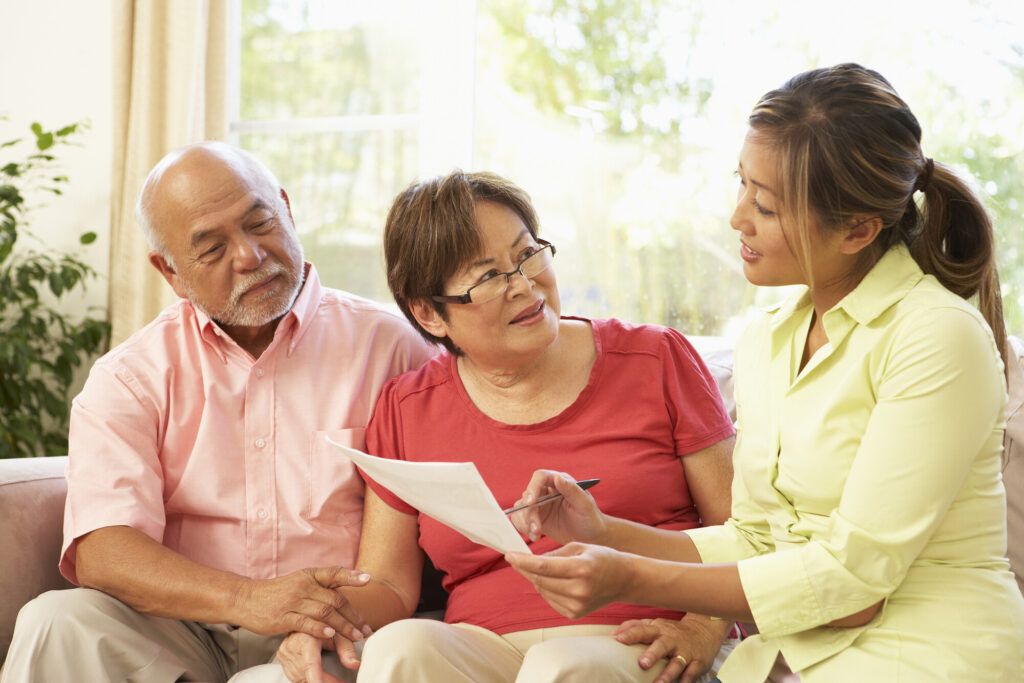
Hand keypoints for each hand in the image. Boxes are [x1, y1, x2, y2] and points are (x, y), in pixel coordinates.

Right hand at [232, 567, 373, 640]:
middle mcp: (303, 586)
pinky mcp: (283, 617)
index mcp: (309, 575)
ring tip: (355, 637)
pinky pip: (306, 623)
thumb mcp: (299, 582)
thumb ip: (319, 587)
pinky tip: (331, 636)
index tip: (368, 580)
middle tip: (366, 629)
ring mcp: (293, 601)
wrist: (246, 599)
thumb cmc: (277, 593)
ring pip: (325, 613)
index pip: (334, 573)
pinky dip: (320, 630)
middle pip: (335, 599)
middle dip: (353, 616)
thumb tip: (343, 596)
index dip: (351, 576)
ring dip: (343, 626)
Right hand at [275, 632, 350, 682]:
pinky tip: (321, 676)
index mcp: (306, 636)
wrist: (308, 617)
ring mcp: (285, 653)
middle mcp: (292, 645)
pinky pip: (296, 676)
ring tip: (334, 680)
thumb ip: (347, 650)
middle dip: (327, 681)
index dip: (315, 676)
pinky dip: (310, 678)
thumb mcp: (338, 634)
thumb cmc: (325, 625)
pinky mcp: (282, 659)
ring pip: (301, 678)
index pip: (310, 662)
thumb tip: (356, 664)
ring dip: (319, 681)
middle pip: (308, 674)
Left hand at [505, 542, 629, 617]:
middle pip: (540, 580)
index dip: (523, 561)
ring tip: (544, 568)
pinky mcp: (574, 614)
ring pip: (542, 590)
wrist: (623, 580)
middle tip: (516, 558)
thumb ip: (554, 554)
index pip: (543, 566)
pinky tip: (554, 581)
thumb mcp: (579, 547)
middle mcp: (579, 590)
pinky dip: (546, 589)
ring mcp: (577, 605)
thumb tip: (530, 561)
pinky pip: (549, 600)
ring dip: (536, 578)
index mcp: (581, 568)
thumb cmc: (601, 558)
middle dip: (525, 568)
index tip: (508, 554)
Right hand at [509, 470, 605, 543]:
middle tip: (536, 529)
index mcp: (559, 482)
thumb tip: (558, 477)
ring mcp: (539, 504)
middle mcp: (546, 490)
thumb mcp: (584, 505)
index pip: (540, 477)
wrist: (590, 537)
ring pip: (521, 508)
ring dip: (524, 522)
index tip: (531, 503)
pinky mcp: (535, 518)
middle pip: (527, 495)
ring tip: (536, 535)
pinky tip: (535, 537)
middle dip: (528, 513)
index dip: (532, 488)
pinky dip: (524, 528)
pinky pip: (520, 519)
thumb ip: (572, 490)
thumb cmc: (591, 518)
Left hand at [614, 616, 730, 682]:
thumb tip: (613, 635)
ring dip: (667, 674)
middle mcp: (671, 639)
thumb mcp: (655, 624)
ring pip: (676, 663)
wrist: (704, 630)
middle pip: (661, 645)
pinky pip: (691, 674)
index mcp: (659, 629)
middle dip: (652, 654)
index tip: (618, 639)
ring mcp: (685, 651)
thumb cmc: (672, 630)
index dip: (630, 634)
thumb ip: (635, 627)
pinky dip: (685, 681)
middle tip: (642, 664)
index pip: (642, 629)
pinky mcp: (698, 662)